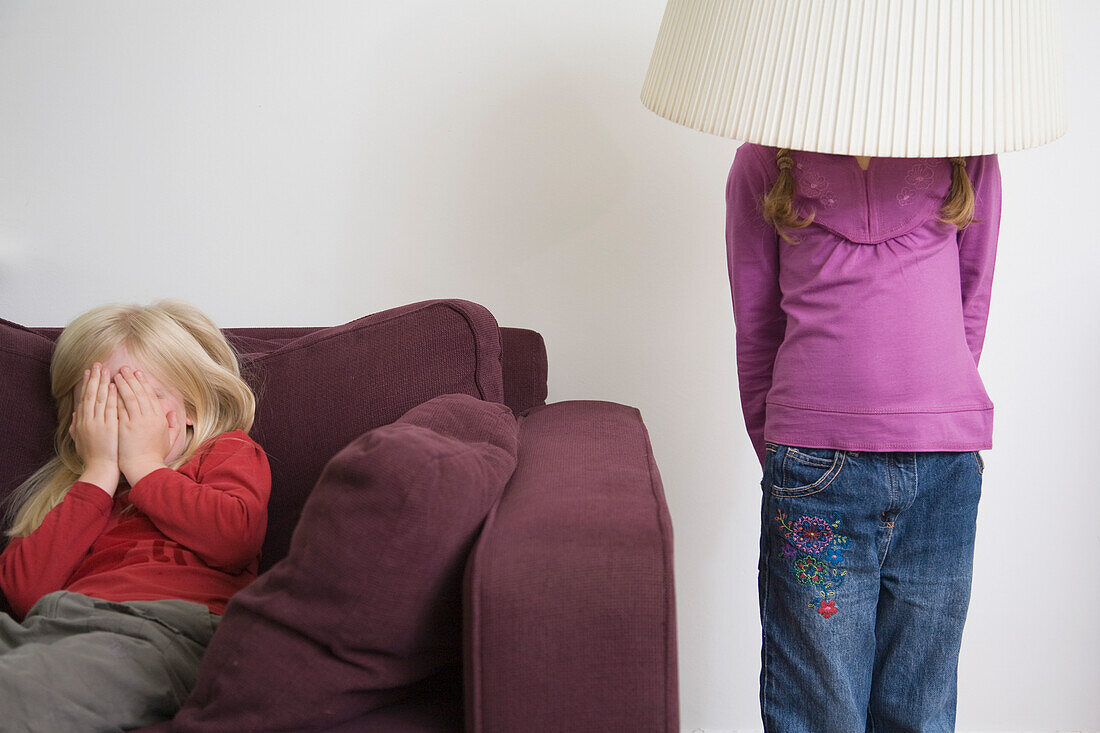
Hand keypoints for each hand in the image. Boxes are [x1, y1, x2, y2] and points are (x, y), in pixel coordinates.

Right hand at [69, 363, 119, 495]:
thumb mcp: (80, 441)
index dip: (87, 384)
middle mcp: (88, 421)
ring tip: (105, 370)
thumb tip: (74, 415)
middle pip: (91, 395)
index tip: (89, 371)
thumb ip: (76, 427)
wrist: (100, 470)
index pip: (84, 399)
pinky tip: (114, 386)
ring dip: (102, 383)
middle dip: (94, 379)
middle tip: (97, 364)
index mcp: (81, 423)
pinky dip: (112, 397)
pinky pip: (111, 409)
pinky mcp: (109, 428)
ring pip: (100, 399)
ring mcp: (98, 424)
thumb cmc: (92, 457)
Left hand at [115, 367, 179, 484]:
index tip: (138, 373)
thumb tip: (171, 412)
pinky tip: (110, 389)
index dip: (143, 383)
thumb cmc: (155, 456)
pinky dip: (115, 397)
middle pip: (139, 393)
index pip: (150, 396)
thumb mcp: (169, 440)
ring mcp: (137, 421)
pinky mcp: (125, 427)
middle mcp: (149, 417)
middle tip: (124, 368)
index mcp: (160, 418)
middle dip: (131, 379)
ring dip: (122, 384)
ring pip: (129, 397)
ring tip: (115, 374)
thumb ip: (173, 425)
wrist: (144, 468)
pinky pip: (120, 408)